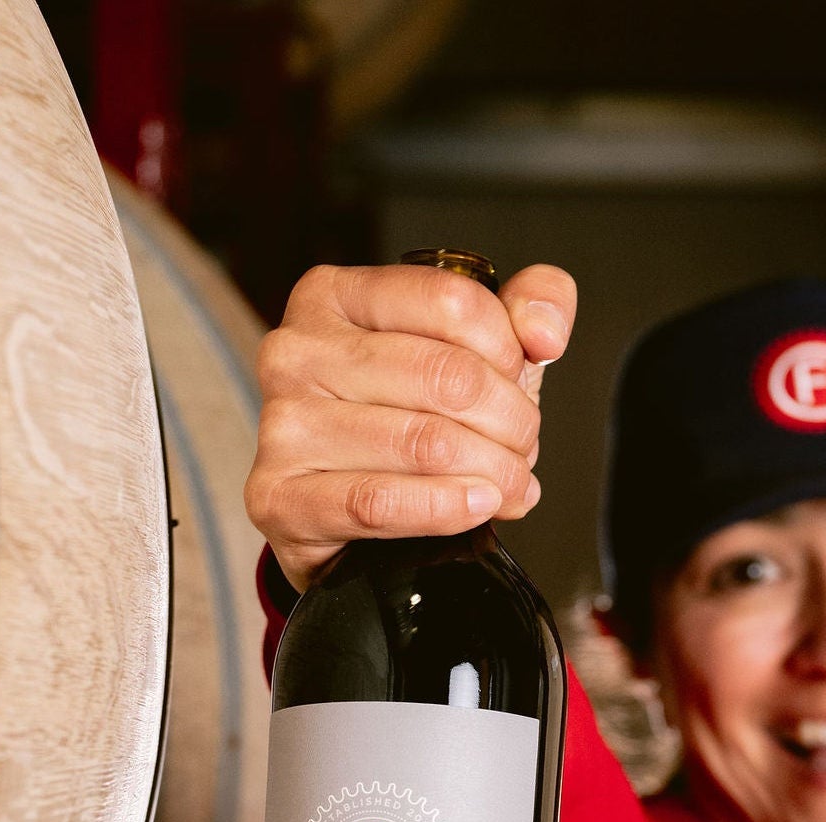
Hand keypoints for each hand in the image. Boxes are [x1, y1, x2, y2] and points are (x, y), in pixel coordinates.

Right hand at [246, 260, 577, 589]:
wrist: (341, 520)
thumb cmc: (401, 424)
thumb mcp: (472, 353)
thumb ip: (527, 310)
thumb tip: (545, 328)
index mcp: (335, 296)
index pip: (452, 301)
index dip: (510, 352)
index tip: (519, 384)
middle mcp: (296, 351)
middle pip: (447, 375)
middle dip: (510, 422)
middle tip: (522, 448)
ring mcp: (281, 424)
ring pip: (423, 441)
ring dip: (491, 471)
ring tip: (507, 484)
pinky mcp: (280, 496)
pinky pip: (380, 501)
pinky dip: (444, 508)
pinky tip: (478, 505)